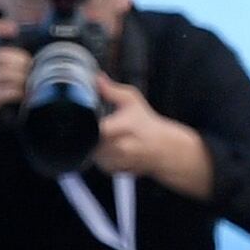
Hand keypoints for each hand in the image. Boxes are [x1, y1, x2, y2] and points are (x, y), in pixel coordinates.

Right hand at [0, 18, 28, 147]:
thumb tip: (22, 32)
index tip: (15, 29)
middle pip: (3, 56)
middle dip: (23, 60)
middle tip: (29, 63)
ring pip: (10, 74)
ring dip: (24, 76)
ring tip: (27, 77)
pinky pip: (11, 91)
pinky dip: (22, 90)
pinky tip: (22, 90)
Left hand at [92, 78, 211, 195]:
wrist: (163, 149)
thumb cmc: (148, 125)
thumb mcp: (132, 100)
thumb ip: (112, 90)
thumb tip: (97, 79)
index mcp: (119, 128)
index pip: (91, 129)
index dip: (86, 122)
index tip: (90, 117)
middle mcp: (116, 148)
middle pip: (87, 140)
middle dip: (91, 132)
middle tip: (105, 125)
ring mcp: (114, 161)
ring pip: (90, 151)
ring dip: (94, 144)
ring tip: (110, 136)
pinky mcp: (112, 170)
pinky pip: (97, 162)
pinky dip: (100, 155)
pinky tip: (112, 147)